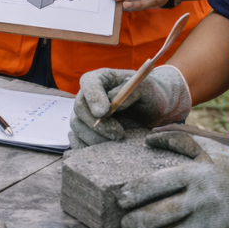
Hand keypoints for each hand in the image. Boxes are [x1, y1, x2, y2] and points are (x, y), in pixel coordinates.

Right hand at [69, 66, 191, 147]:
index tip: (104, 112)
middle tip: (117, 133)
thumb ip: (130, 91)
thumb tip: (112, 102)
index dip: (93, 97)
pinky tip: (106, 148)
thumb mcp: (146, 88)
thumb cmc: (148, 96)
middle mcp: (88, 95)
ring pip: (77, 126)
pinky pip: (77, 140)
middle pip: (80, 108)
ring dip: (95, 137)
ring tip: (117, 140)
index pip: (88, 82)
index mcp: (101, 79)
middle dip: (97, 124)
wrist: (151, 113)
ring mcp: (84, 114)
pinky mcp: (84, 131)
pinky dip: (88, 147)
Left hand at [118, 132, 228, 227]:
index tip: (121, 199)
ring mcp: (210, 222)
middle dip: (137, 222)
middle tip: (124, 223)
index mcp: (196, 174)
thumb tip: (148, 138)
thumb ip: (175, 139)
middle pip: (161, 215)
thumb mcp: (204, 147)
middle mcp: (202, 199)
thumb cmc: (227, 165)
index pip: (158, 184)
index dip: (136, 193)